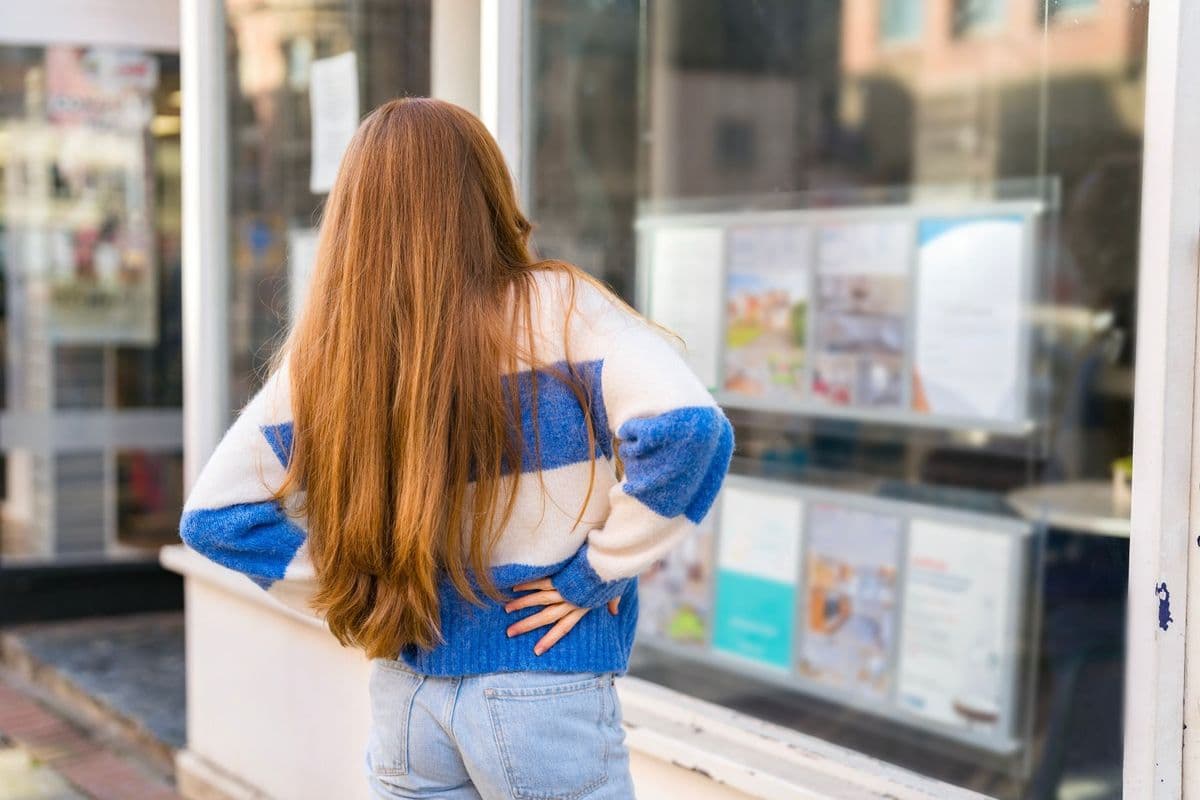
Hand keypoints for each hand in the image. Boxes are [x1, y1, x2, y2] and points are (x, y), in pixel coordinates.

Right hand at [505, 578, 620, 655]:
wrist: (610, 564)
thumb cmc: (614, 578)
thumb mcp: (614, 594)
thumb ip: (612, 603)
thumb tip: (614, 611)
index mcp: (581, 610)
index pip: (562, 629)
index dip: (549, 640)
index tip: (536, 651)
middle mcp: (569, 603)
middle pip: (545, 618)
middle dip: (527, 626)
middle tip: (509, 633)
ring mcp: (564, 590)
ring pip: (539, 600)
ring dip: (522, 605)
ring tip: (507, 610)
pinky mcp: (561, 577)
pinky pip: (542, 583)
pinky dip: (528, 585)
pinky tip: (515, 588)